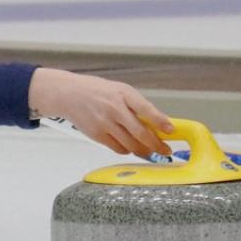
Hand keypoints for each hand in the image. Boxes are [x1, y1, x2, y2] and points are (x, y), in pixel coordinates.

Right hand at [28, 68, 173, 158]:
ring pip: (131, 145)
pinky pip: (118, 149)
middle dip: (156, 145)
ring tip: (149, 150)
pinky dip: (127, 150)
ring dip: (143, 150)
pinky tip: (130, 146)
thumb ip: (137, 105)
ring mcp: (105, 124)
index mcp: (123, 94)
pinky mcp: (97, 135)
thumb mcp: (120, 90)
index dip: (161, 122)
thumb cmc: (97, 91)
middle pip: (141, 134)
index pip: (146, 110)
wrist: (70, 95)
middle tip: (164, 149)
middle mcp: (114, 109)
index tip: (171, 131)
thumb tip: (158, 123)